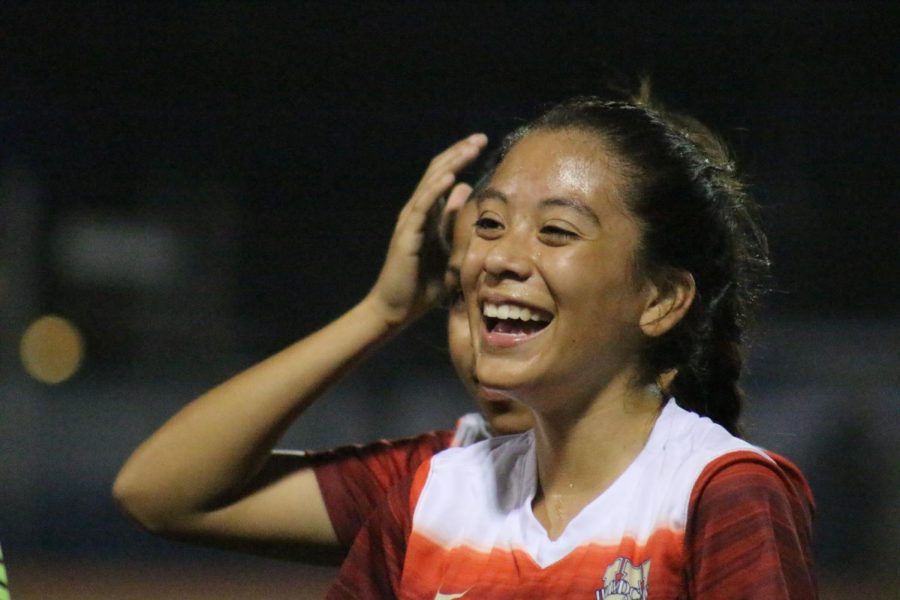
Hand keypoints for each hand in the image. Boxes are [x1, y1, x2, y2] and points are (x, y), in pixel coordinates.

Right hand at [368, 133, 487, 326]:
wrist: (396, 309)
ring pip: (430, 184)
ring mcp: (410, 221)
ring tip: (469, 148)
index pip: (443, 176)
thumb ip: (454, 220)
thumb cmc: (422, 284)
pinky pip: (422, 207)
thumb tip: (467, 189)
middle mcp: (416, 212)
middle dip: (459, 153)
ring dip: (451, 164)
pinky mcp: (407, 235)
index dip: (461, 158)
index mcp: (427, 213)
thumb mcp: (447, 247)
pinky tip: (450, 176)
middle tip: (481, 137)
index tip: (482, 143)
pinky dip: (435, 190)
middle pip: (437, 172)